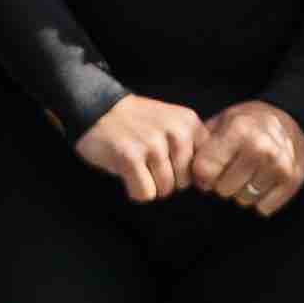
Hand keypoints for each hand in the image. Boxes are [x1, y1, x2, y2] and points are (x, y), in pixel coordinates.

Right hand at [76, 94, 205, 202]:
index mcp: (189, 123)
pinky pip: (145, 194)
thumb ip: (192, 145)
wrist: (97, 109)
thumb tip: (206, 182)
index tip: (171, 163)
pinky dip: (134, 190)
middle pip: (184, 182)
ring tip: (137, 164)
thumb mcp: (173, 123)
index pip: (204, 167)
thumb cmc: (136, 123)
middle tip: (148, 161)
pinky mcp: (131, 158)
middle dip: (167, 179)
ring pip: (165, 190)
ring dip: (149, 184)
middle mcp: (176, 132)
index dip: (187, 172)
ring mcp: (153, 144)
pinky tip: (127, 172)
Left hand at [193, 103, 303, 216]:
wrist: (292, 117)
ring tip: (249, 173)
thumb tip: (187, 171)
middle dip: (223, 182)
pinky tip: (264, 181)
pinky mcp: (291, 180)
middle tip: (233, 168)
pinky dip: (261, 199)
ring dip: (243, 191)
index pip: (204, 171)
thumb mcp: (222, 121)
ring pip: (243, 200)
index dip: (202, 175)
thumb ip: (203, 144)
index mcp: (238, 131)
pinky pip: (264, 207)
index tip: (209, 170)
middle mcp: (259, 149)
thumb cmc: (250, 122)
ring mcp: (278, 165)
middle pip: (223, 190)